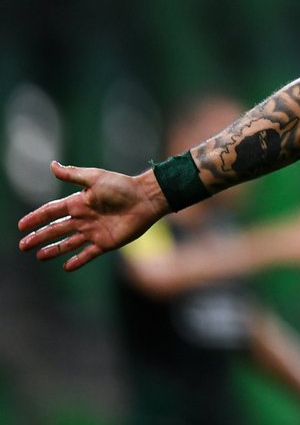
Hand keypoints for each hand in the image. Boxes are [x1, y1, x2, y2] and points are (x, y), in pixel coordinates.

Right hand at [18, 161, 169, 270]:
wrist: (146, 199)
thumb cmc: (122, 186)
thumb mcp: (95, 178)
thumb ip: (73, 174)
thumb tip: (52, 165)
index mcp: (79, 203)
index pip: (52, 212)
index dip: (36, 218)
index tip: (21, 225)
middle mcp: (84, 218)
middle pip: (56, 230)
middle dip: (39, 237)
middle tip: (23, 245)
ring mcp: (94, 231)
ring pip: (68, 243)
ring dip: (53, 250)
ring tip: (39, 256)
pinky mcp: (106, 242)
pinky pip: (88, 254)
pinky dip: (77, 261)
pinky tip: (66, 267)